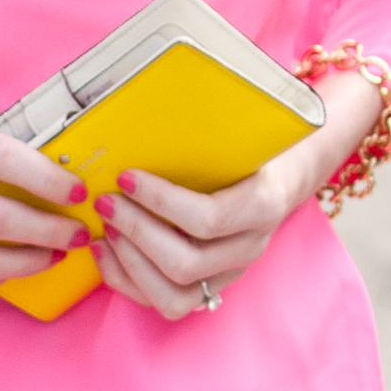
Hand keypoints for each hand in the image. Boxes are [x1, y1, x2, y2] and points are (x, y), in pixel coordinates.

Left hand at [94, 67, 386, 322]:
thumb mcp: (244, 128)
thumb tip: (155, 87)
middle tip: (106, 202)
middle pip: (186, 262)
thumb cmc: (253, 145)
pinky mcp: (207, 288)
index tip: (127, 176)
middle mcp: (250, 247)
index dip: (162, 201)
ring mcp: (229, 274)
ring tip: (106, 228)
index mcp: (265, 203)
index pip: (210, 218)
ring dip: (130, 263)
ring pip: (174, 295)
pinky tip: (106, 250)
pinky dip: (126, 281)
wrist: (284, 174)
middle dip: (136, 232)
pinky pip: (164, 303)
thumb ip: (211, 121)